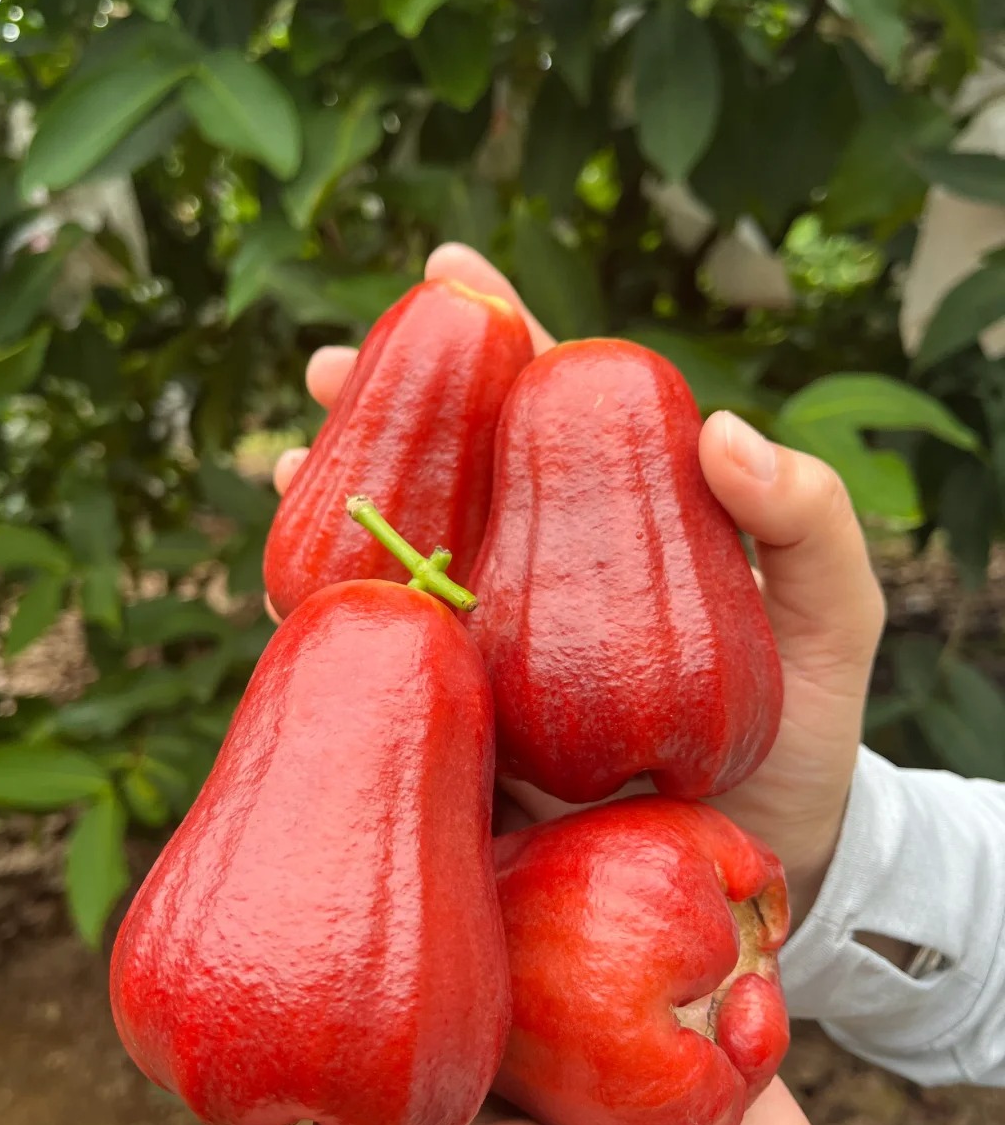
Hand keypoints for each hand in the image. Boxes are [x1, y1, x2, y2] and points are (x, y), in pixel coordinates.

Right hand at [269, 243, 885, 926]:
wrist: (776, 854)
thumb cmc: (811, 728)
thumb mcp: (833, 615)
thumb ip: (808, 520)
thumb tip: (724, 429)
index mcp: (621, 523)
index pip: (554, 410)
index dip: (501, 334)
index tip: (450, 271)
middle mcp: (546, 574)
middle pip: (457, 469)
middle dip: (387, 407)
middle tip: (325, 367)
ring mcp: (503, 647)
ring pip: (405, 556)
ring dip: (342, 501)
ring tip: (290, 459)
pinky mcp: (476, 726)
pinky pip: (400, 662)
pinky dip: (340, 617)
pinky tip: (294, 588)